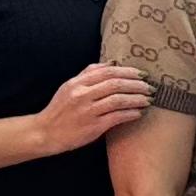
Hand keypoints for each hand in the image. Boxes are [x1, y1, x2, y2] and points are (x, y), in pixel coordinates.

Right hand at [29, 63, 152, 154]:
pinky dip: (130, 114)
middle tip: (150, 87)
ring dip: (137, 99)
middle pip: (115, 84)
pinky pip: (116, 117)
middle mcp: (82, 95)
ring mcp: (87, 111)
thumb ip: (89, 73)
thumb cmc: (60, 109)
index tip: (142, 74)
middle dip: (136, 84)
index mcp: (77, 83)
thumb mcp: (69, 87)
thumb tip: (112, 63)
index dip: (128, 72)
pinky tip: (138, 113)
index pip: (108, 72)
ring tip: (148, 99)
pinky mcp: (92, 127)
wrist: (45, 133)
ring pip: (118, 100)